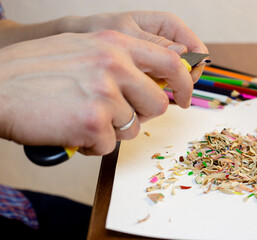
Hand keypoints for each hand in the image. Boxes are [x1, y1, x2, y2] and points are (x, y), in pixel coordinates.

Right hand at [0, 30, 192, 154]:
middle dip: (141, 116)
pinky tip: (71, 131)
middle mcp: (114, 65)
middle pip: (157, 104)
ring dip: (112, 131)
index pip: (171, 62)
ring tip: (83, 119)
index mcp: (115, 43)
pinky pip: (109, 145)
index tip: (185, 97)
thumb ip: (120, 60)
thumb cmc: (37, 71)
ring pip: (133, 128)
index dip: (185, 82)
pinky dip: (93, 145)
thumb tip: (151, 79)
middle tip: (116, 116)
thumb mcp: (84, 49)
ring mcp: (104, 94)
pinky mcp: (93, 123)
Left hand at [61, 11, 208, 81]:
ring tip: (144, 95)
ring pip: (175, 79)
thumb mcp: (125, 34)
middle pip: (190, 67)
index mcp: (167, 25)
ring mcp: (159, 57)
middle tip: (164, 96)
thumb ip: (154, 44)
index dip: (194, 70)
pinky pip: (160, 84)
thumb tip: (183, 53)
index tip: (182, 88)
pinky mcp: (149, 70)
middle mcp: (167, 41)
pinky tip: (138, 95)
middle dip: (180, 84)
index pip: (196, 49)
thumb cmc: (98, 30)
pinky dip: (152, 93)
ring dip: (165, 90)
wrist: (78, 39)